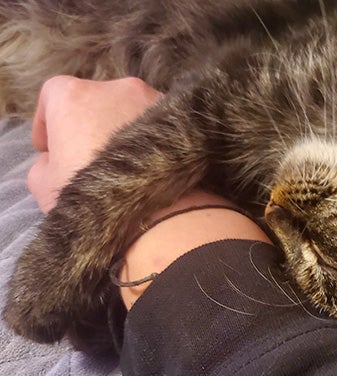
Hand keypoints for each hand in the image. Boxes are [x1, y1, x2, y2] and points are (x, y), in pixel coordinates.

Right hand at [27, 76, 161, 212]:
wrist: (155, 213)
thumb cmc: (91, 197)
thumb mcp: (43, 184)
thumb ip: (42, 163)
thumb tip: (53, 159)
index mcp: (73, 95)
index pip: (53, 95)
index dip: (47, 122)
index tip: (48, 147)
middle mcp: (116, 87)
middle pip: (95, 101)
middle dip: (88, 126)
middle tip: (86, 159)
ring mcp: (153, 100)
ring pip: (130, 111)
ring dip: (121, 131)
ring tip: (120, 166)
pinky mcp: (182, 120)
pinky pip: (158, 125)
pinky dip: (150, 140)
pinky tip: (147, 167)